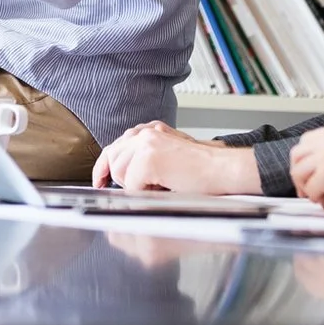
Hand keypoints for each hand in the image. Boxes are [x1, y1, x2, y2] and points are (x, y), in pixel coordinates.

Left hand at [92, 122, 259, 193]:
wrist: (223, 170)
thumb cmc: (201, 170)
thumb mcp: (168, 157)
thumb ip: (145, 158)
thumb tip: (120, 174)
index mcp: (149, 131)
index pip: (115, 146)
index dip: (105, 166)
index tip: (100, 180)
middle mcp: (145, 133)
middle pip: (112, 158)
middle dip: (120, 178)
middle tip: (136, 189)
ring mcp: (146, 143)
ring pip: (120, 172)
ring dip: (137, 186)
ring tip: (160, 185)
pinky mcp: (149, 158)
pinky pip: (132, 185)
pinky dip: (146, 193)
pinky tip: (164, 187)